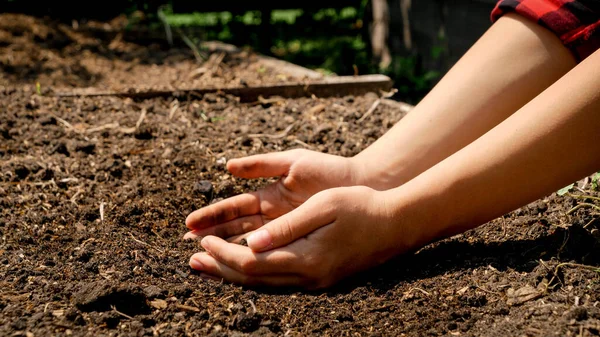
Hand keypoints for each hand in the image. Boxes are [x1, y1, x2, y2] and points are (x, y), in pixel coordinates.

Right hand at [184, 149, 363, 240]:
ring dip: (227, 249)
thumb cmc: (329, 170)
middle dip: (212, 236)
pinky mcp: (299, 241)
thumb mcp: (293, 162)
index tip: (189, 224)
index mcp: (268, 195)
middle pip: (236, 229)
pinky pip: (273, 252)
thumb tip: (228, 167)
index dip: (211, 216)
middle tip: (187, 246)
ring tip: (203, 258)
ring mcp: (285, 230)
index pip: (233, 208)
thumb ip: (261, 164)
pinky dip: (255, 257)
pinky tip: (237, 264)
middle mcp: (273, 216)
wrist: (362, 185)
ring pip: (250, 243)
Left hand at [188, 186, 419, 288]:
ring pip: (265, 284)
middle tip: (191, 261)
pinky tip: (244, 267)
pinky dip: (255, 274)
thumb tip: (251, 242)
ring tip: (209, 266)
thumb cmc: (361, 207)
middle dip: (220, 269)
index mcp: (307, 258)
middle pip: (253, 280)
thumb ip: (286, 226)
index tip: (202, 241)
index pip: (251, 262)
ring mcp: (316, 281)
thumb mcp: (323, 207)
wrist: (397, 224)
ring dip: (234, 274)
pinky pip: (279, 281)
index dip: (223, 253)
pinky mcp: (321, 278)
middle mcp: (309, 277)